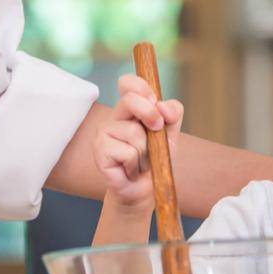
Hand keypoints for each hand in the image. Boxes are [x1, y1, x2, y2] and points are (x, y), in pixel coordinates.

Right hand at [93, 74, 182, 211]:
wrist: (145, 190)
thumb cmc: (155, 160)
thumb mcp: (170, 135)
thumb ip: (173, 114)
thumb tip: (163, 106)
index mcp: (129, 109)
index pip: (127, 83)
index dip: (141, 86)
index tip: (154, 101)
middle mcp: (114, 117)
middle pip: (130, 100)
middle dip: (150, 114)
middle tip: (157, 129)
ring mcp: (103, 133)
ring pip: (134, 132)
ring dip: (146, 151)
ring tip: (141, 161)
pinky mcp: (99, 151)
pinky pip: (127, 152)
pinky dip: (136, 164)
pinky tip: (130, 170)